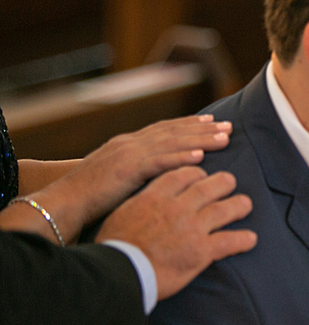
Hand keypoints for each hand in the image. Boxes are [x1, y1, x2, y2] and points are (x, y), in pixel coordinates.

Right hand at [38, 115, 232, 241]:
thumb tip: (159, 173)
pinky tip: (200, 156)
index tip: (212, 122)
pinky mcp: (126, 169)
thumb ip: (137, 170)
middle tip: (229, 126)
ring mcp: (128, 154)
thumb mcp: (117, 176)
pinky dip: (180, 157)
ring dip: (200, 139)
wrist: (64, 202)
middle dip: (203, 129)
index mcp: (127, 144)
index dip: (189, 125)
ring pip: (172, 143)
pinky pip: (159, 161)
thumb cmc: (89, 196)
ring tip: (224, 138)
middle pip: (174, 132)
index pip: (164, 130)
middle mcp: (130, 143)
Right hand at [96, 167, 255, 300]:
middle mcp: (177, 207)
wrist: (117, 273)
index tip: (202, 175)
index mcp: (155, 197)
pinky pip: (229, 241)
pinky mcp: (201, 251)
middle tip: (230, 182)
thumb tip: (145, 202)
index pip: (182, 175)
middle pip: (208, 187)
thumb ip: (141, 204)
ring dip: (238, 205)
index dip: (196, 172)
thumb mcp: (121, 215)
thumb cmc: (113, 248)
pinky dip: (243, 240)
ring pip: (223, 209)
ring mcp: (192, 228)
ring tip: (246, 205)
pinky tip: (251, 239)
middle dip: (223, 182)